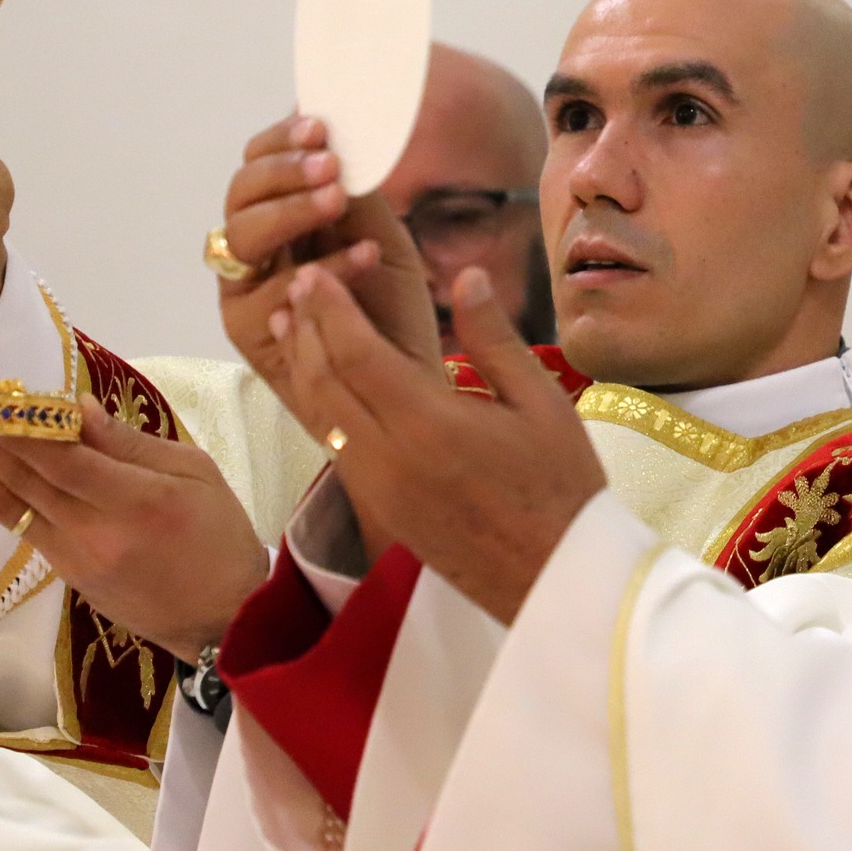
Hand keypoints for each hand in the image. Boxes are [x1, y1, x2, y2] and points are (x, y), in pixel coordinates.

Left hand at [0, 396, 268, 664]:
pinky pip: (24, 528)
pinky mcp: (67, 577)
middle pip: (24, 480)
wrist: (225, 618)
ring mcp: (75, 559)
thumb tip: (77, 408)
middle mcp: (95, 532)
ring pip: (12, 507)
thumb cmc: (221, 535)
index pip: (61, 457)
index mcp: (137, 501)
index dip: (17, 427)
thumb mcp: (195, 472)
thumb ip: (131, 443)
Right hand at [217, 115, 439, 426]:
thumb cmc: (391, 312)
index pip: (258, 164)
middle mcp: (254, 249)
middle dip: (282, 173)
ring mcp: (245, 290)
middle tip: (329, 166)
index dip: (281, 142)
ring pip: (241, 236)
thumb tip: (345, 133)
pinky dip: (320, 271)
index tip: (321, 128)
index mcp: (281, 216)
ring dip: (291, 212)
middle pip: (239, 195)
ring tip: (338, 202)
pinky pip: (271, 293)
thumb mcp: (386, 240)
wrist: (403, 384)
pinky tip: (364, 257)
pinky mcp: (248, 331)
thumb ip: (360, 196)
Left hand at [278, 263, 604, 624]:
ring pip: (320, 414)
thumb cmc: (560, 485)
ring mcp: (378, 487)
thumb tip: (465, 275)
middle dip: (306, 328)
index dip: (330, 308)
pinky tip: (321, 381)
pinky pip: (333, 444)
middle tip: (296, 285)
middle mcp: (389, 457)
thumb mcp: (542, 402)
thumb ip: (494, 337)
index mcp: (430, 424)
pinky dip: (318, 403)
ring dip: (302, 364)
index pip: (358, 352)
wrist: (553, 577)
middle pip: (326, 380)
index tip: (315, 273)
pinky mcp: (379, 508)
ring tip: (291, 324)